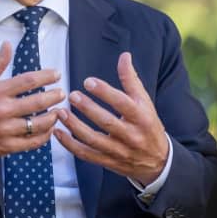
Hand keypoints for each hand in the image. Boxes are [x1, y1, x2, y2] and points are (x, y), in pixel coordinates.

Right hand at [0, 41, 63, 161]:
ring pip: (38, 123)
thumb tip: (7, 45)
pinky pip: (32, 142)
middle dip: (55, 96)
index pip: (28, 81)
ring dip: (53, 116)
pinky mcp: (7, 146)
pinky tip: (49, 129)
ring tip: (58, 111)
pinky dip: (45, 136)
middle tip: (62, 92)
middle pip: (38, 101)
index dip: (46, 76)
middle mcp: (2, 111)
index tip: (56, 74)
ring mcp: (6, 130)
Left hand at [54, 52, 167, 184]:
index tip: (88, 82)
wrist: (158, 161)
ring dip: (74, 126)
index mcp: (141, 117)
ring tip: (60, 112)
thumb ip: (131, 80)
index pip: (122, 103)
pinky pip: (86, 154)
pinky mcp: (108, 162)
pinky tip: (58, 133)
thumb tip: (124, 56)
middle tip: (72, 95)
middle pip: (107, 122)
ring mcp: (119, 150)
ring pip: (94, 140)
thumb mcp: (145, 102)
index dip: (105, 92)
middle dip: (88, 108)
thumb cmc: (148, 125)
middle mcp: (131, 135)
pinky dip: (70, 145)